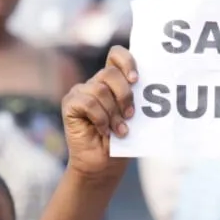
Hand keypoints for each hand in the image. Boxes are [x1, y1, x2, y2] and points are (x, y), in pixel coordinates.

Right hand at [60, 46, 135, 181]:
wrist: (104, 165)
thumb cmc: (121, 142)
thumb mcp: (134, 117)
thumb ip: (136, 99)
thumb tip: (149, 87)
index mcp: (112, 82)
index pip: (116, 55)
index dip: (127, 61)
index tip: (136, 80)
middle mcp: (95, 83)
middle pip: (110, 73)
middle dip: (125, 96)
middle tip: (130, 116)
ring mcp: (81, 92)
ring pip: (100, 90)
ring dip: (113, 113)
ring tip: (119, 130)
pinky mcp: (70, 104)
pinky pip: (88, 103)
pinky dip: (100, 118)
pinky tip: (104, 131)